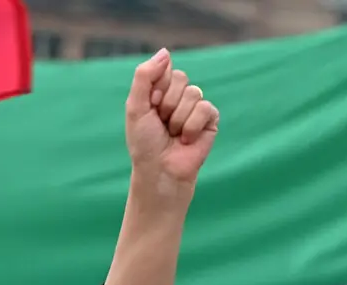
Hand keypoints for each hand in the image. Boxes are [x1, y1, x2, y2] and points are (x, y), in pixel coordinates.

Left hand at [125, 49, 218, 193]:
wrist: (160, 170)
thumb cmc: (144, 143)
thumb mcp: (136, 107)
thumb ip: (145, 76)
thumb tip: (165, 51)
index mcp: (159, 91)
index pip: (165, 70)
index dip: (156, 89)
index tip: (150, 108)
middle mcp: (178, 97)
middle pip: (181, 78)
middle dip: (167, 103)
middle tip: (162, 123)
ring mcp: (196, 107)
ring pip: (194, 93)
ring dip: (178, 118)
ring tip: (173, 134)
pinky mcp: (210, 120)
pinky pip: (206, 108)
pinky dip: (192, 126)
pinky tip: (186, 140)